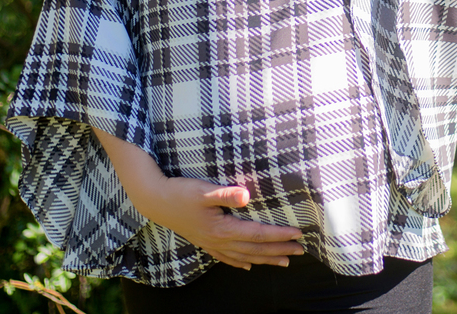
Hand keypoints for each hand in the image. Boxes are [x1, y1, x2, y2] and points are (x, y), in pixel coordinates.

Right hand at [90, 127, 303, 269]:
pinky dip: (240, 262)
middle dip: (279, 250)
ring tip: (285, 262)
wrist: (155, 200)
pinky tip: (248, 265)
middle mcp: (219, 240)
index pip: (257, 234)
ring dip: (266, 259)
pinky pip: (226, 257)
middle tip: (301, 250)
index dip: (279, 235)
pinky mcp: (204, 241)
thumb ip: (227, 194)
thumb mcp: (204, 190)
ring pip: (244, 256)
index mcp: (222, 228)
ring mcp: (211, 243)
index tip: (298, 233)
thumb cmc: (180, 193)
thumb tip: (248, 195)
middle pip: (255, 249)